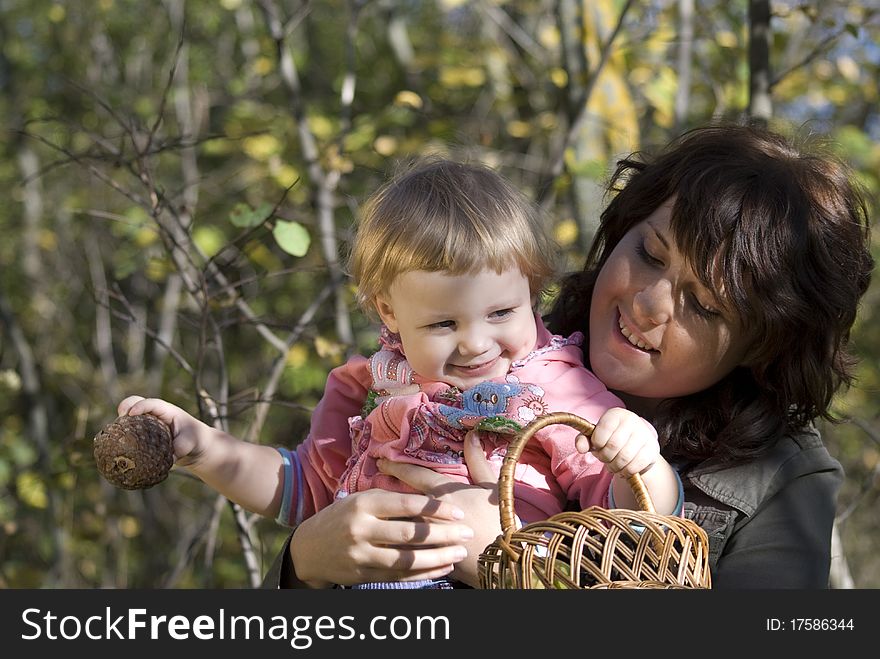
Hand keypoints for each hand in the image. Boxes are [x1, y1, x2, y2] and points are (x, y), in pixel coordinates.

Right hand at [117, 395, 211, 465]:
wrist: (196, 448)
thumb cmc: (195, 440)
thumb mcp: (191, 442)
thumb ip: (180, 447)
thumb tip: (169, 457)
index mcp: (167, 411)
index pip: (152, 404)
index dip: (140, 406)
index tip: (131, 414)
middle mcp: (155, 415)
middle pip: (136, 403)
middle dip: (126, 407)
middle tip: (120, 417)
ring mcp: (147, 424)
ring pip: (129, 417)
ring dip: (120, 422)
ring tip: (114, 432)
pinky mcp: (143, 435)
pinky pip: (129, 431)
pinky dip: (121, 434)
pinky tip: (114, 444)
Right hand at [289, 488, 472, 587]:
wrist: (308, 549)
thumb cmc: (341, 517)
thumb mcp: (360, 499)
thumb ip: (389, 499)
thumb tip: (428, 498)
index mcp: (363, 504)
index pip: (405, 504)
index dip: (434, 508)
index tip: (457, 511)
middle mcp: (361, 529)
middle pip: (409, 534)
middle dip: (442, 535)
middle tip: (467, 533)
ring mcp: (361, 555)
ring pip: (406, 560)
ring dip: (437, 558)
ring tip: (459, 554)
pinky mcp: (362, 576)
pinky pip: (398, 577)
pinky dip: (423, 574)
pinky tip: (442, 569)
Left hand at [377, 431, 500, 587]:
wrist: (504, 561)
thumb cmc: (499, 520)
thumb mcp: (491, 487)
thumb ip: (477, 461)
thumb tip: (471, 435)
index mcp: (444, 493)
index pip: (414, 475)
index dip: (396, 466)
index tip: (381, 460)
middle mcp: (429, 514)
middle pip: (400, 500)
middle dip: (385, 491)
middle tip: (370, 485)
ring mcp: (426, 537)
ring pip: (398, 524)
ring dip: (386, 517)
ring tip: (373, 512)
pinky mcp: (427, 558)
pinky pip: (405, 547)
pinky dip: (395, 542)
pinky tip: (385, 539)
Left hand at [576, 407, 658, 477]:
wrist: (636, 444)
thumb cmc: (611, 438)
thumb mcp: (595, 437)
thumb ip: (584, 440)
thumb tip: (580, 448)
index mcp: (616, 414)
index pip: (602, 431)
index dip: (597, 444)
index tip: (598, 446)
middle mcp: (632, 420)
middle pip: (613, 446)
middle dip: (605, 457)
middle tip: (605, 459)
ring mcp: (644, 434)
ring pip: (625, 458)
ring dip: (615, 467)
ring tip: (613, 466)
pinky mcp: (652, 449)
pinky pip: (636, 465)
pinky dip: (626, 472)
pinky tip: (623, 470)